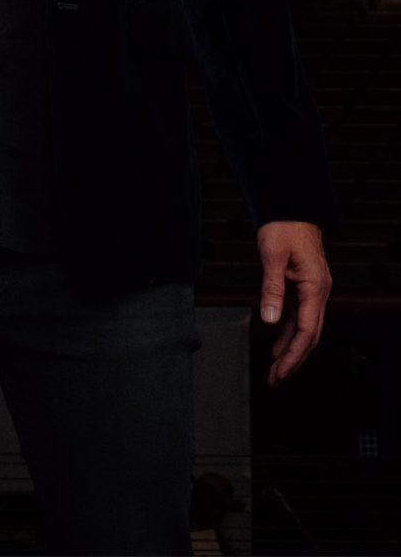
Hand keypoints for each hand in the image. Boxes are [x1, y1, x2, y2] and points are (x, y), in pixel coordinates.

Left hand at [257, 220, 331, 387]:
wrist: (290, 207)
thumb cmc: (283, 227)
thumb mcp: (272, 256)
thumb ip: (271, 289)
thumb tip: (270, 321)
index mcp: (315, 286)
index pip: (306, 330)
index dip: (293, 355)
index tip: (279, 372)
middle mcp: (319, 291)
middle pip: (309, 335)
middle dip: (293, 360)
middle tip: (276, 380)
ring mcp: (313, 290)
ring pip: (304, 328)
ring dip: (290, 349)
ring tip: (275, 370)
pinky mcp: (305, 286)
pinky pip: (299, 316)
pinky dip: (288, 333)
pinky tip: (277, 345)